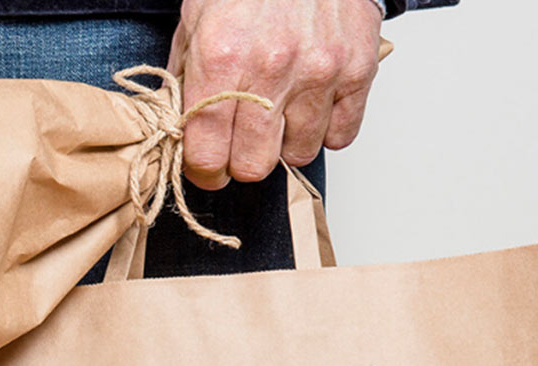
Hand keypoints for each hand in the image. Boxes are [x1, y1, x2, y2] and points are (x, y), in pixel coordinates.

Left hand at [165, 0, 384, 189]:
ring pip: (298, 153)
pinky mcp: (357, 70)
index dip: (204, 170)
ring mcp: (319, 71)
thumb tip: (179, 132)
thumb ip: (184, 80)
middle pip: (254, 164)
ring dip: (285, 143)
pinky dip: (325, 130)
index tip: (207, 167)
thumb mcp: (195, 23)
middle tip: (240, 142)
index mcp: (220, 60)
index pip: (207, 152)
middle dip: (242, 161)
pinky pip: (341, 135)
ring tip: (278, 114)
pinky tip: (310, 107)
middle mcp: (270, 69)